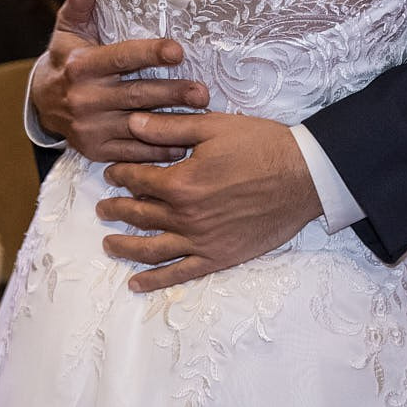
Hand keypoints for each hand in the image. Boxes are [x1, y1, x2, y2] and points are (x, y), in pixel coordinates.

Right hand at [29, 0, 207, 161]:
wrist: (43, 104)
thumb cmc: (66, 58)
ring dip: (172, 123)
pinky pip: (132, 151)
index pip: (120, 57)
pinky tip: (182, 144)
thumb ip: (80, 4)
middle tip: (203, 91)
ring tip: (203, 117)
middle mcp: (85, 97)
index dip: (149, 53)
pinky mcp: (96, 150)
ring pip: (138, 125)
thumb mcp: (68, 29)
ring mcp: (91, 127)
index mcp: (81, 65)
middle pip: (137, 94)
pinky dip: (157, 150)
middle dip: (172, 93)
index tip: (177, 50)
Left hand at [98, 112, 321, 291]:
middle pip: (139, 215)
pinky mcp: (219, 258)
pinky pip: (180, 274)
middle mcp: (186, 216)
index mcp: (181, 182)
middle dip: (117, 210)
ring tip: (109, 244)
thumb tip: (132, 122)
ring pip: (151, 249)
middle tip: (103, 208)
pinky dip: (155, 281)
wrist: (303, 176)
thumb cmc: (261, 146)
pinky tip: (137, 284)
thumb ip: (169, 127)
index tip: (111, 173)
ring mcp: (201, 241)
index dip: (120, 174)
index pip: (138, 179)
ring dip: (125, 247)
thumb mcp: (213, 127)